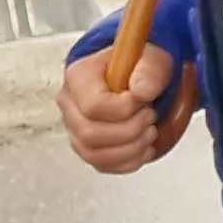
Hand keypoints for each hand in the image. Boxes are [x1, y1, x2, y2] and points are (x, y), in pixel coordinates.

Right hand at [60, 43, 193, 174]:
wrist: (136, 77)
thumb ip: (150, 70)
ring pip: (92, 154)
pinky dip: (127, 162)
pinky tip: (144, 149)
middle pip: (90, 134)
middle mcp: (69, 103)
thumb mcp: (153, 57)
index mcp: (79, 76)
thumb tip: (142, 91)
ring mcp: (74, 127)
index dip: (124, 109)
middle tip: (150, 117)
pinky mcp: (85, 145)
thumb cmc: (138, 66)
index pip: (93, 105)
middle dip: (129, 131)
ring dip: (129, 150)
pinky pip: (100, 165)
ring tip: (150, 133)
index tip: (144, 101)